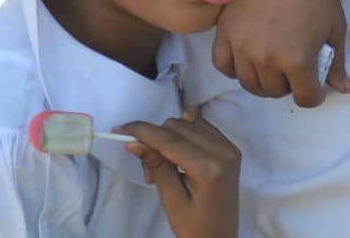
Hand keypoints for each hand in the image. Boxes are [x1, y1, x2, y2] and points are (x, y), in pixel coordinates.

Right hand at [120, 110, 240, 237]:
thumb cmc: (193, 227)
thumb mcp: (171, 200)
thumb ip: (156, 166)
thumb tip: (133, 142)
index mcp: (209, 166)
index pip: (170, 139)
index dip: (142, 131)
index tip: (119, 129)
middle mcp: (224, 150)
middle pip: (179, 126)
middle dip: (155, 140)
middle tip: (148, 172)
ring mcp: (230, 147)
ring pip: (190, 123)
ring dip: (169, 138)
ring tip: (163, 168)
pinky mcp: (231, 148)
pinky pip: (202, 129)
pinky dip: (185, 136)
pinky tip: (178, 157)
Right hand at [213, 0, 349, 106]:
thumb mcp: (336, 27)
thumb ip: (337, 62)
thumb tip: (344, 89)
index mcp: (297, 60)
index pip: (305, 98)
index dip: (313, 95)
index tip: (315, 87)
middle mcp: (266, 59)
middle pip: (275, 92)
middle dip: (289, 86)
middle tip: (295, 70)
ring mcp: (241, 48)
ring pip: (250, 84)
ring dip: (264, 81)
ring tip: (274, 66)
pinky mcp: (223, 34)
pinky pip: (224, 66)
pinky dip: (236, 69)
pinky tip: (249, 59)